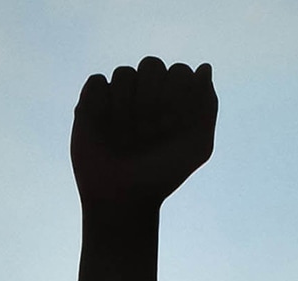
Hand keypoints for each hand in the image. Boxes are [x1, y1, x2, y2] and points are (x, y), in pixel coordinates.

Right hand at [71, 57, 216, 214]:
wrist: (123, 199)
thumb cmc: (161, 176)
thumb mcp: (197, 147)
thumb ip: (207, 105)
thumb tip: (204, 67)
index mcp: (171, 98)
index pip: (178, 72)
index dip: (176, 99)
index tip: (171, 130)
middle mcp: (145, 93)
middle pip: (151, 65)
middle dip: (151, 101)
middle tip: (147, 135)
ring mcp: (117, 97)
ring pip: (124, 73)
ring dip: (125, 109)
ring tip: (124, 138)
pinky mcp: (90, 103)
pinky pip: (97, 82)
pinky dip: (101, 104)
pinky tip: (103, 128)